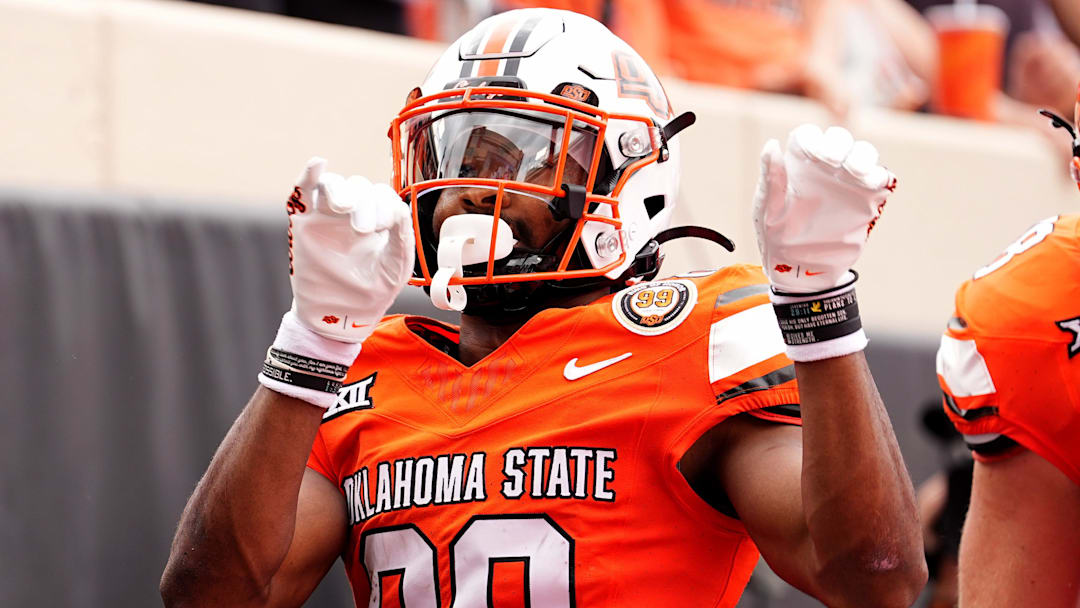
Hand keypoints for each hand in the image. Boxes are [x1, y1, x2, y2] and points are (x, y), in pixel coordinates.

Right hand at [288, 157, 414, 341]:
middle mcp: (353, 213)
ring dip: (342, 191)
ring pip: (334, 184)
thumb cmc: (371, 291)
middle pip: (359, 186)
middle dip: (365, 203)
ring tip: (345, 209)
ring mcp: (327, 215)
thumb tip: (397, 207)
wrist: (342, 317)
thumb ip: (402, 235)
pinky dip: (309, 175)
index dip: (385, 204)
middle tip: (364, 229)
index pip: (382, 195)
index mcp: (377, 219)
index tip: (385, 227)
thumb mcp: (398, 264)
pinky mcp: (304, 222)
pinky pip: (303, 191)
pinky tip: (317, 164)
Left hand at [752, 125, 894, 292]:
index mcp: (797, 165)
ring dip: (863, 156)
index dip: (812, 138)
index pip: (808, 137)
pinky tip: (872, 184)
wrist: (799, 269)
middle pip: (839, 139)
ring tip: (857, 171)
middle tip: (833, 162)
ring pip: (863, 153)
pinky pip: (880, 179)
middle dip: (839, 143)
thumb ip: (771, 177)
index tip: (811, 153)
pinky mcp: (866, 199)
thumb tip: (772, 144)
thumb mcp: (766, 208)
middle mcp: (824, 168)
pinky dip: (880, 176)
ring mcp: (847, 182)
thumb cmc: (776, 235)